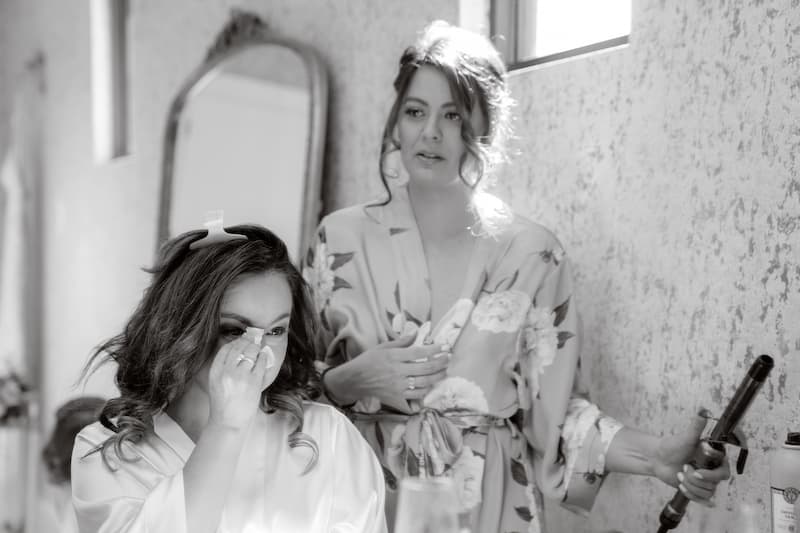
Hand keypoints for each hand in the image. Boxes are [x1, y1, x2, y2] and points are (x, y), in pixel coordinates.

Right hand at [207, 337, 272, 430]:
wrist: (228, 422)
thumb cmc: (223, 403)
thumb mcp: (216, 382)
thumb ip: (224, 367)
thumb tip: (239, 350)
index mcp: (215, 372)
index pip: (226, 349)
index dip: (235, 342)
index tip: (242, 339)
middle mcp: (227, 372)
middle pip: (239, 348)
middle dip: (247, 341)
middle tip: (253, 338)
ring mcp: (241, 377)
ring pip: (251, 353)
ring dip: (256, 347)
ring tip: (258, 347)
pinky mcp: (253, 382)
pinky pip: (260, 363)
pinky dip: (263, 357)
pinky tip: (263, 356)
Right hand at [327, 334, 450, 409]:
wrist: (355, 380)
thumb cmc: (368, 361)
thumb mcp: (382, 347)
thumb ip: (401, 341)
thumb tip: (415, 332)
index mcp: (394, 357)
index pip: (418, 352)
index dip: (433, 350)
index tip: (443, 347)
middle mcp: (397, 371)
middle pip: (425, 368)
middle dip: (440, 363)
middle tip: (448, 359)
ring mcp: (398, 386)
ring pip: (424, 382)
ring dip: (437, 377)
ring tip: (444, 371)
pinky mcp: (397, 397)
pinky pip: (416, 395)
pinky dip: (426, 390)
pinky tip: (431, 384)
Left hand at [652, 410, 730, 505]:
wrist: (659, 458)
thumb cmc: (673, 446)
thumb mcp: (685, 437)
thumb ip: (696, 425)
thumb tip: (703, 410)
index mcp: (715, 458)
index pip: (724, 471)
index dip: (710, 473)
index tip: (696, 469)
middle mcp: (714, 470)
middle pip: (715, 483)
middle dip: (696, 479)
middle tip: (683, 469)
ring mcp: (707, 481)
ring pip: (706, 491)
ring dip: (689, 484)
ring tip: (679, 474)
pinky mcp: (699, 489)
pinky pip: (702, 499)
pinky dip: (690, 494)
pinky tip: (681, 486)